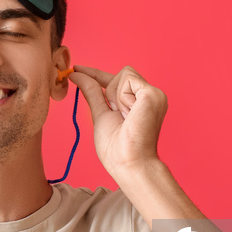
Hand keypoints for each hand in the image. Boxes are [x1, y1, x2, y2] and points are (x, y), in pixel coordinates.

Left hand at [68, 65, 167, 180]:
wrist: (129, 163)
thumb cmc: (116, 148)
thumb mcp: (100, 114)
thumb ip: (92, 92)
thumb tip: (77, 74)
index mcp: (139, 102)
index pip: (117, 80)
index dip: (96, 74)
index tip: (77, 69)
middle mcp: (149, 97)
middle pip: (121, 74)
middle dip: (111, 92)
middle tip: (118, 115)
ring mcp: (154, 94)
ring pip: (124, 74)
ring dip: (116, 97)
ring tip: (126, 117)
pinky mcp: (153, 94)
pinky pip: (128, 79)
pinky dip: (122, 97)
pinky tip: (130, 114)